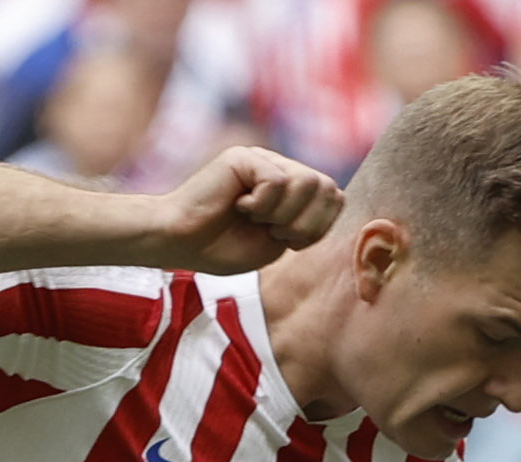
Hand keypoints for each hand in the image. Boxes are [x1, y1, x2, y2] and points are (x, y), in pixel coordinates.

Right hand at [140, 147, 344, 274]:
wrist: (182, 243)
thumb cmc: (224, 247)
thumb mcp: (279, 240)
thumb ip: (309, 220)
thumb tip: (338, 194)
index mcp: (291, 189)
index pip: (335, 197)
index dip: (318, 226)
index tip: (287, 240)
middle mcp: (279, 167)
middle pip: (326, 187)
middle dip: (305, 223)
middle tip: (272, 231)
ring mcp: (262, 159)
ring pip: (306, 181)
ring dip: (283, 214)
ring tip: (255, 218)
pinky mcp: (244, 156)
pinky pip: (277, 181)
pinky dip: (262, 205)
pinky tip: (239, 206)